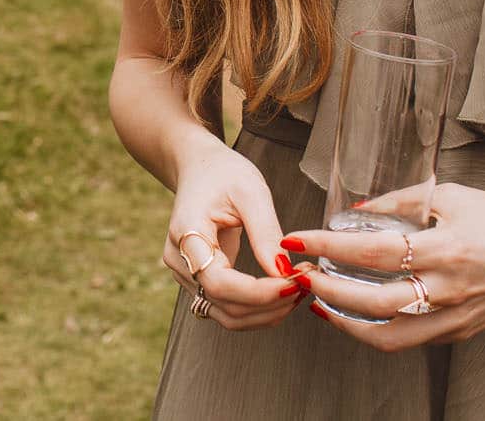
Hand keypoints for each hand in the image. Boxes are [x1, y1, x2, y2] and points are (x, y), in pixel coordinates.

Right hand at [162, 144, 308, 330]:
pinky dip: (257, 308)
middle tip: (305, 285)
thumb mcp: (251, 192)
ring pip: (227, 315)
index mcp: (185, 233)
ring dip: (266, 313)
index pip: (218, 282)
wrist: (198, 168)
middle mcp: (179, 261)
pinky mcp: (199, 281)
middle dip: (269, 305)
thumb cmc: (222, 173)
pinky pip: (228, 307)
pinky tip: (282, 292)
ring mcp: (185, 275)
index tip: (293, 283)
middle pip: (224, 305)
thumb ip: (265, 233)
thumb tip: (284, 274)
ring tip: (298, 291)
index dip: (257, 292)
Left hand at [285, 185, 484, 348]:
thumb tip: (357, 211)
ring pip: (388, 337)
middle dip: (327, 289)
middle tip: (300, 273)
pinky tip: (358, 313)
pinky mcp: (460, 332)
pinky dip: (377, 330)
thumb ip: (403, 201)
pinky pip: (410, 339)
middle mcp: (448, 291)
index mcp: (446, 250)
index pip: (372, 252)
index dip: (328, 246)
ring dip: (346, 322)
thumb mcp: (454, 196)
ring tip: (320, 301)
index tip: (297, 239)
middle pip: (373, 302)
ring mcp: (454, 318)